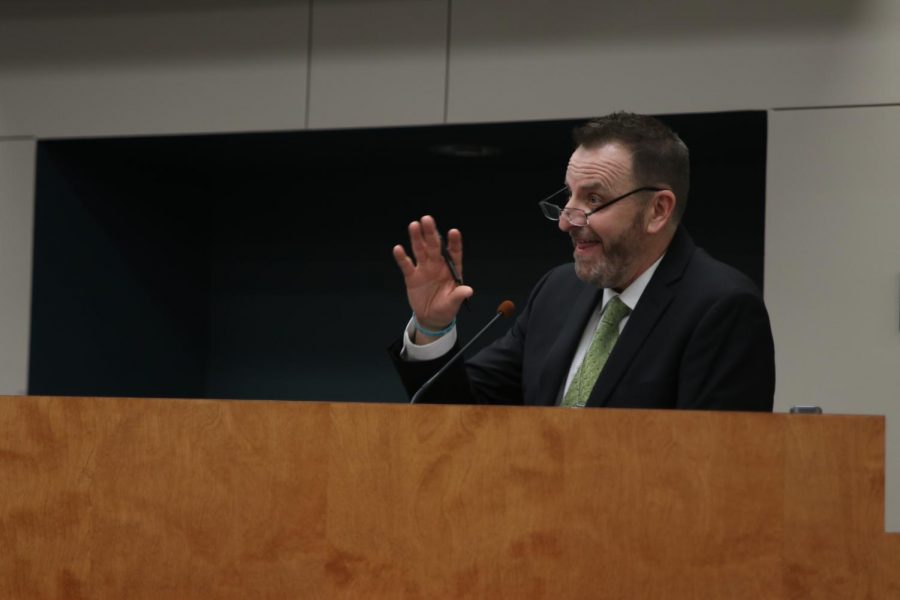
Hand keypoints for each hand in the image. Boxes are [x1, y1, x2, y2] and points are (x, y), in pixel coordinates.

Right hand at [393, 215, 473, 341]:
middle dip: (431, 233)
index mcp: (451, 269)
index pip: (453, 253)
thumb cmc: (446, 309)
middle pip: (434, 246)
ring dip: (416, 238)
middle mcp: (437, 265)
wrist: (431, 318)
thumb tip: (468, 290)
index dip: (454, 242)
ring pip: (419, 250)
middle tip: (427, 219)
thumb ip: (458, 295)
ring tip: (413, 225)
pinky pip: (406, 265)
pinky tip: (398, 248)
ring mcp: (424, 269)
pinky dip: (402, 257)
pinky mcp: (411, 276)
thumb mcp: (453, 304)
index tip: (453, 232)